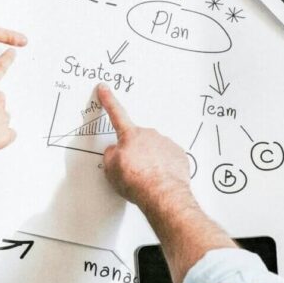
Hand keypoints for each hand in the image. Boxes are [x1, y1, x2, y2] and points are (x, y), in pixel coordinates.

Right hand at [99, 84, 191, 209]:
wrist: (162, 194)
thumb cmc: (137, 182)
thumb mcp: (110, 169)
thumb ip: (110, 155)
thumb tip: (114, 151)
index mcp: (130, 136)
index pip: (116, 113)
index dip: (108, 100)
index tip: (105, 89)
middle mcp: (149, 135)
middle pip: (137, 140)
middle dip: (134, 152)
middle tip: (132, 170)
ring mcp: (166, 144)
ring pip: (154, 149)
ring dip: (150, 160)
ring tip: (147, 178)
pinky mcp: (178, 155)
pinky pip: (167, 158)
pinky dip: (163, 166)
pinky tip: (159, 178)